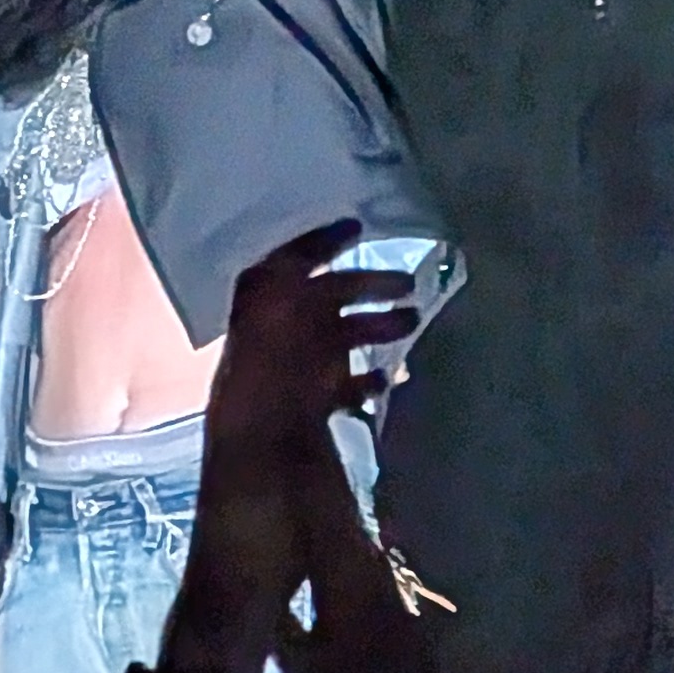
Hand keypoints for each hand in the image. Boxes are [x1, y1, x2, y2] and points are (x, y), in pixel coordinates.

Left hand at [216, 226, 409, 456]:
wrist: (261, 445)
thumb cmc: (273, 364)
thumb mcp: (285, 297)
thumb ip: (305, 265)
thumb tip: (339, 235)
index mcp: (265, 294)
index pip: (296, 255)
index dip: (325, 239)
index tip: (359, 227)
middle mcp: (276, 324)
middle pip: (327, 296)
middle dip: (369, 286)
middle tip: (409, 283)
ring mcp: (292, 365)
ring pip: (338, 336)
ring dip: (375, 327)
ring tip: (412, 324)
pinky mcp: (307, 404)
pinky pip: (338, 382)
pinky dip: (362, 378)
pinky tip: (386, 380)